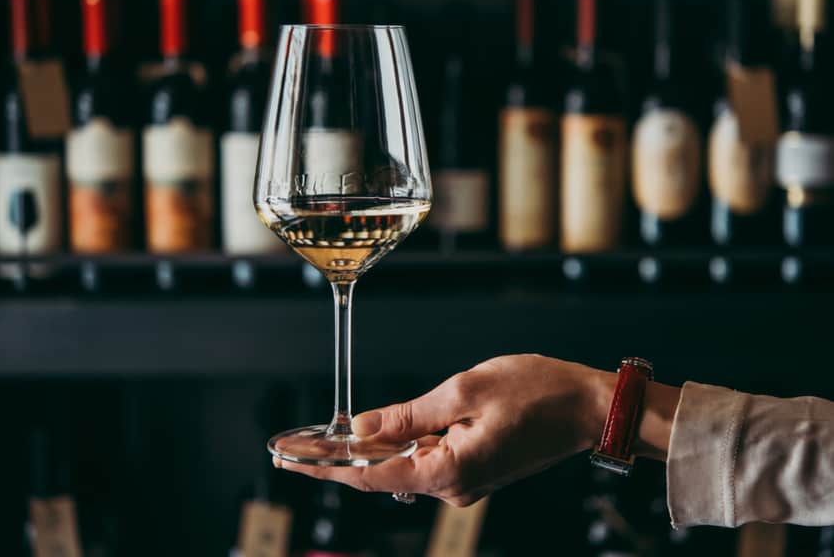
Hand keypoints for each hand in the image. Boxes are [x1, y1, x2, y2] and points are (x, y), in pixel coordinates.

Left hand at [276, 354, 676, 505]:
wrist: (588, 406)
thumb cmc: (536, 392)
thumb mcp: (463, 391)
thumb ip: (407, 415)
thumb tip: (361, 428)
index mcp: (449, 471)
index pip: (371, 474)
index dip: (325, 465)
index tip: (290, 459)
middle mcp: (454, 487)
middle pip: (382, 473)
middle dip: (338, 458)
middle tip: (294, 446)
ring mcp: (465, 482)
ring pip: (402, 466)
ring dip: (367, 452)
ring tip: (323, 439)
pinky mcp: (474, 470)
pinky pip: (425, 461)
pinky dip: (398, 447)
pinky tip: (377, 435)